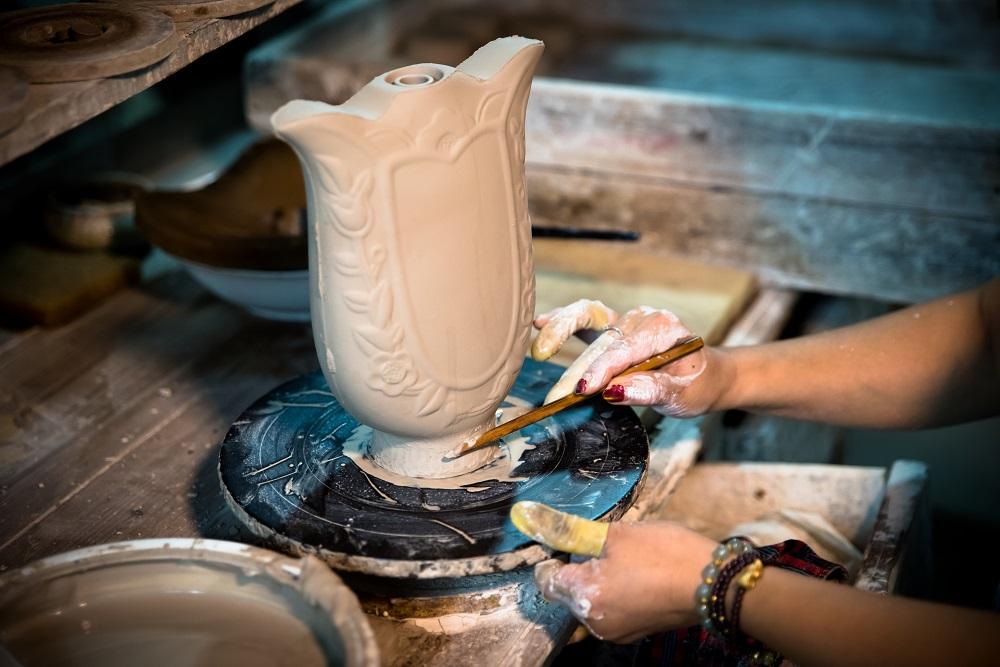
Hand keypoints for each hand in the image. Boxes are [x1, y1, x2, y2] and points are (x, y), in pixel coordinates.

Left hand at [512, 501, 715, 642]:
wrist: (712, 582)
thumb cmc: (663, 554)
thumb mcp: (615, 534)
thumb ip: (572, 531)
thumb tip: (536, 519)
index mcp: (584, 597)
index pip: (546, 580)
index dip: (554, 557)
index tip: (571, 541)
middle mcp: (594, 623)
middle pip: (567, 593)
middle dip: (578, 569)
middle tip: (605, 547)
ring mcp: (615, 631)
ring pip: (589, 602)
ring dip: (596, 581)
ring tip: (624, 560)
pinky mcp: (634, 632)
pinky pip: (610, 611)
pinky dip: (614, 594)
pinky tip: (636, 575)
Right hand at [532, 299, 722, 416]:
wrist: (707, 373)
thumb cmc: (697, 384)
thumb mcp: (683, 395)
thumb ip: (650, 390)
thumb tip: (614, 392)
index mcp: (664, 330)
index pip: (626, 350)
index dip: (602, 370)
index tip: (582, 390)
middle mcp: (642, 319)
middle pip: (603, 342)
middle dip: (577, 370)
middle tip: (556, 398)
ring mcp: (626, 320)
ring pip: (588, 319)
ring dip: (561, 332)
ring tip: (540, 349)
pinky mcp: (613, 326)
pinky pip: (586, 317)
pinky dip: (562, 320)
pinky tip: (540, 324)